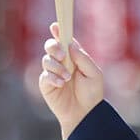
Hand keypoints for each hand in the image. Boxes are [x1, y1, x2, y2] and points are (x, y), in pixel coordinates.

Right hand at [38, 22, 103, 139]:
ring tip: (67, 78)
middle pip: (50, 46)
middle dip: (53, 46)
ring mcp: (52, 72)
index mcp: (73, 56)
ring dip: (56, 66)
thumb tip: (70, 45)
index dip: (59, 31)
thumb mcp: (94, 74)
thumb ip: (83, 58)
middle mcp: (61, 62)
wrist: (85, 113)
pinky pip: (45, 75)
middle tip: (61, 54)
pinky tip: (61, 84)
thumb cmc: (92, 93)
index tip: (56, 25)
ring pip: (46, 60)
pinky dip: (53, 77)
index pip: (64, 40)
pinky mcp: (46, 83)